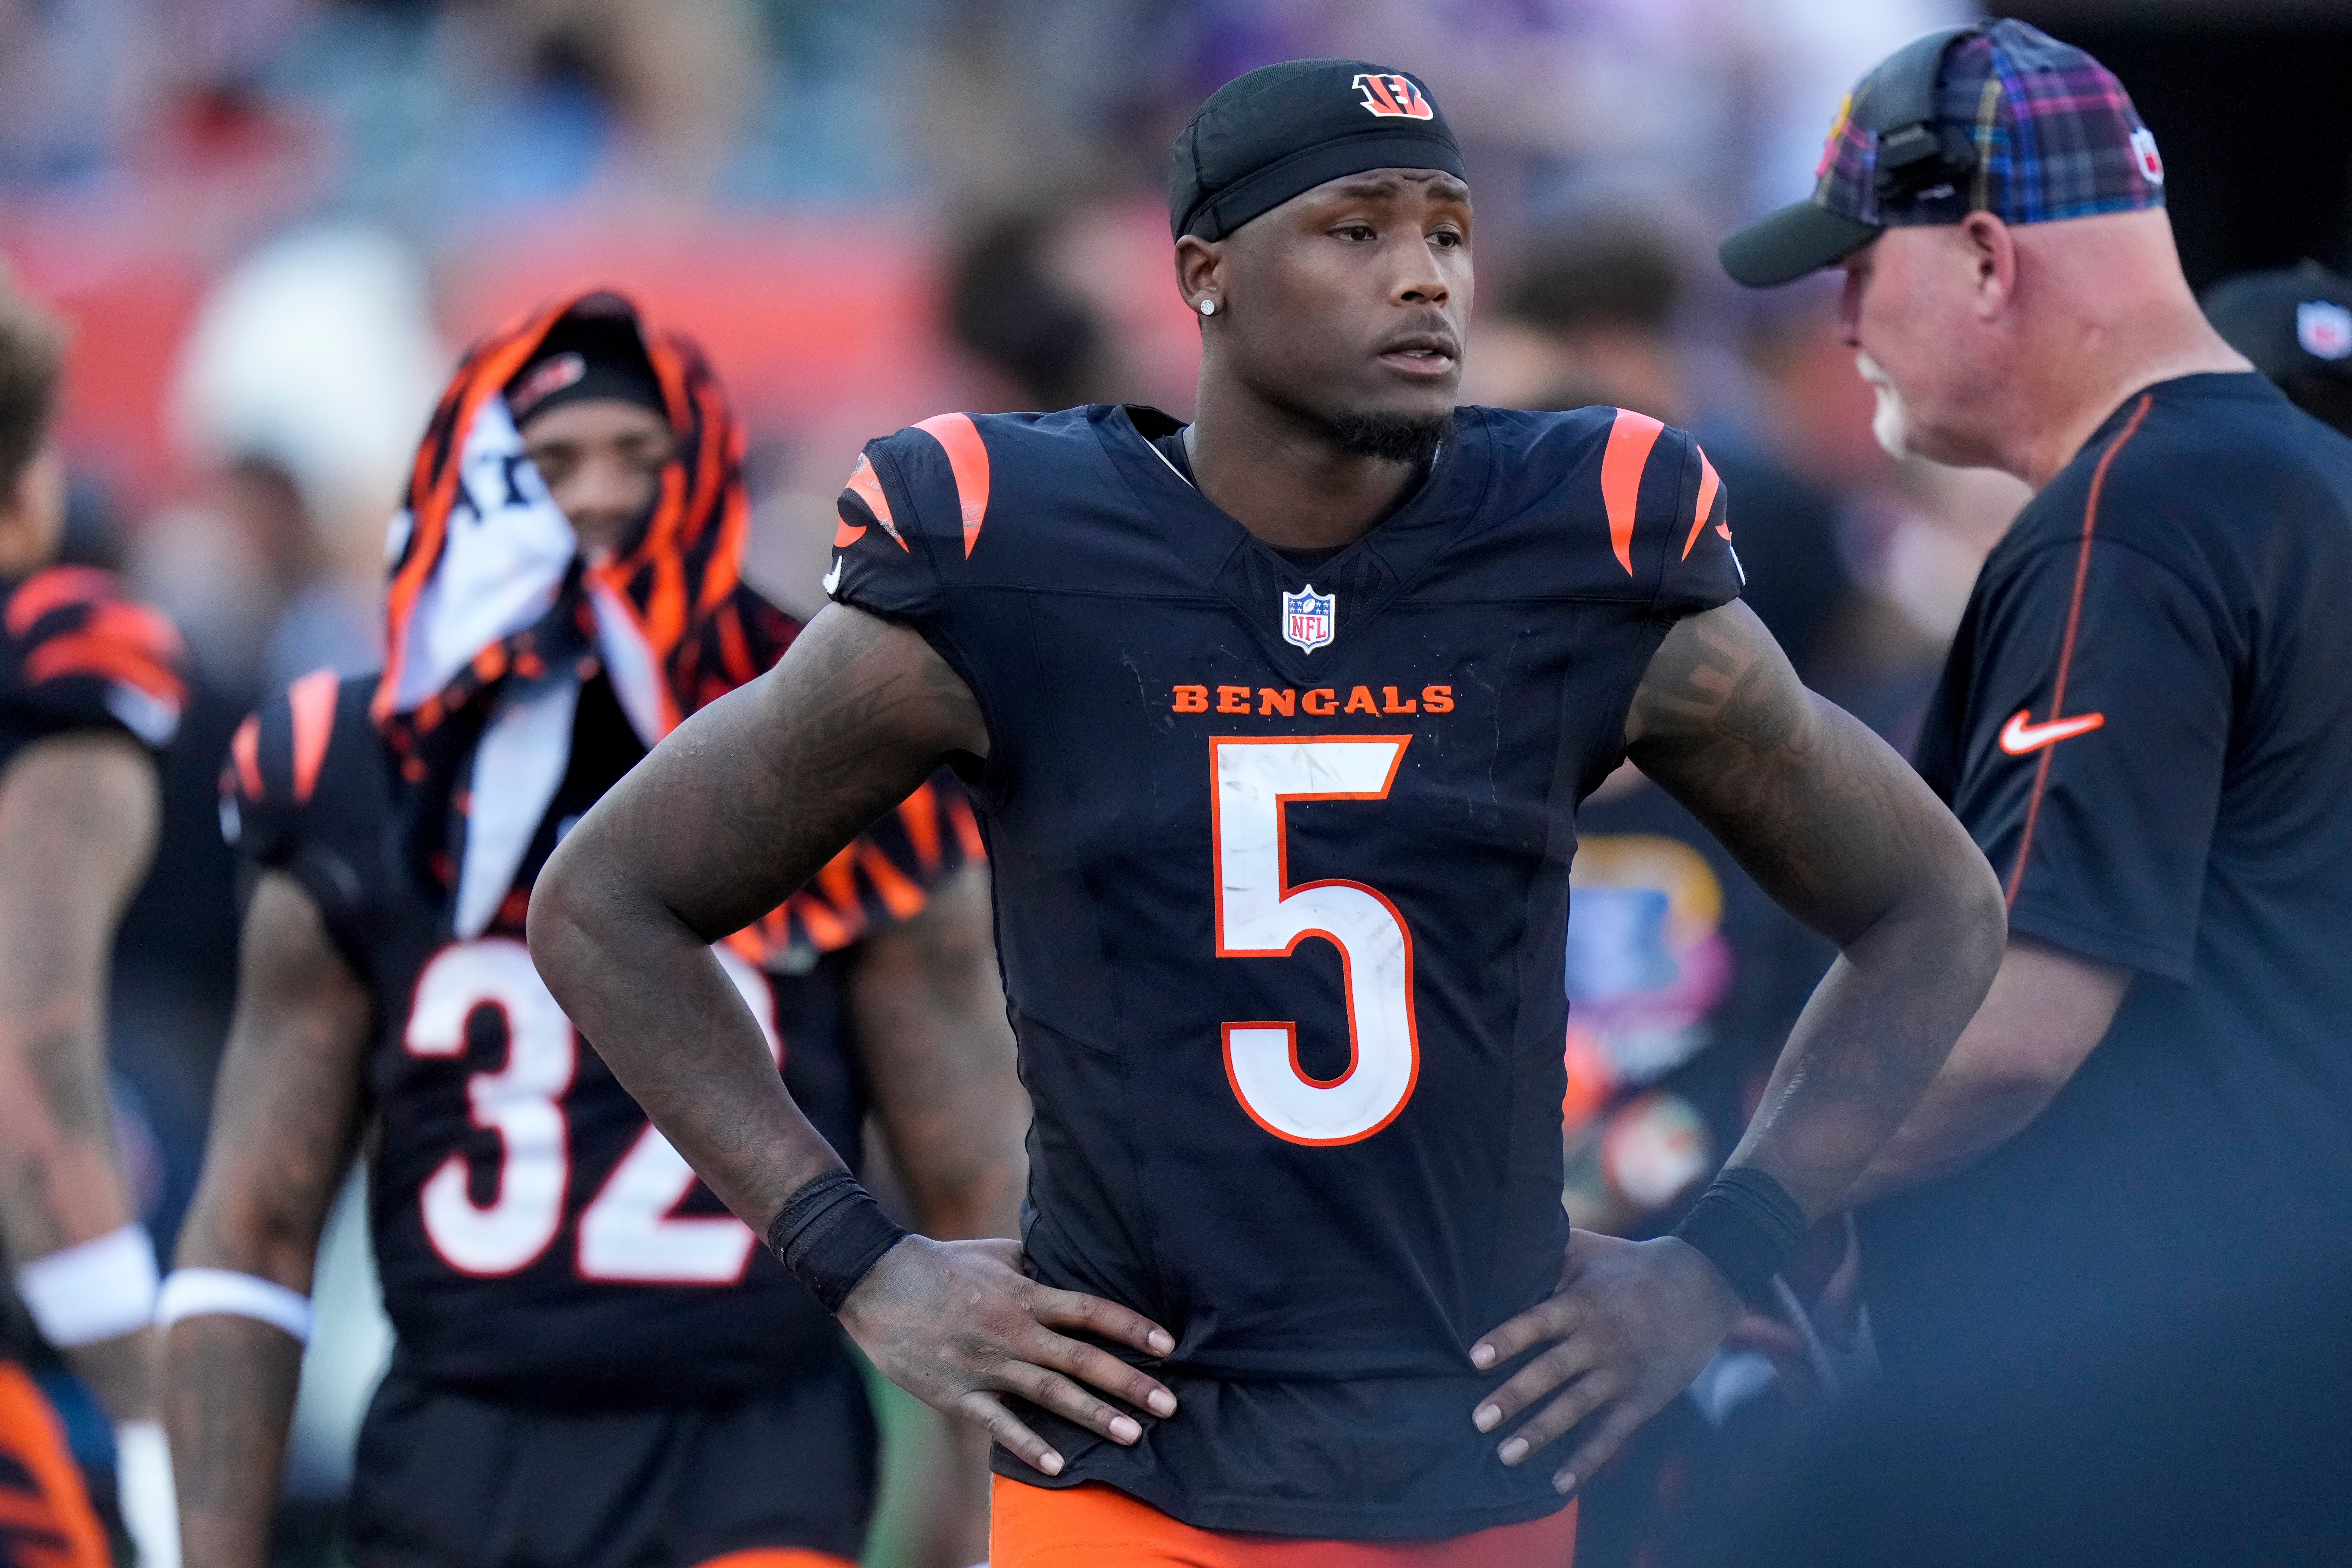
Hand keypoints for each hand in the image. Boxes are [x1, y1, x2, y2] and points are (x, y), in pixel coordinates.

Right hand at [839, 1234, 1178, 1476]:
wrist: (878, 1283)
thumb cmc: (942, 1264)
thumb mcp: (997, 1253)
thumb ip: (1038, 1263)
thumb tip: (1072, 1263)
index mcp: (1024, 1294)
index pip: (1090, 1311)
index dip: (1131, 1327)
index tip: (1167, 1345)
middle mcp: (1013, 1331)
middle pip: (1081, 1359)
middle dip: (1128, 1382)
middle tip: (1170, 1404)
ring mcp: (986, 1365)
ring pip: (1049, 1393)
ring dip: (1093, 1415)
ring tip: (1133, 1435)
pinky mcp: (959, 1394)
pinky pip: (999, 1423)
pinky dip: (1027, 1444)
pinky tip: (1057, 1463)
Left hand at [1469, 1230, 1739, 1494]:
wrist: (1701, 1286)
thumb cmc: (1630, 1265)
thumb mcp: (1587, 1251)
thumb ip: (1546, 1254)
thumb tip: (1495, 1249)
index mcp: (1582, 1303)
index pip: (1538, 1323)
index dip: (1508, 1339)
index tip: (1475, 1358)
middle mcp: (1599, 1341)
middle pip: (1551, 1371)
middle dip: (1515, 1396)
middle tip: (1478, 1420)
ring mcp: (1621, 1374)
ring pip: (1575, 1407)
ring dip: (1540, 1433)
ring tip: (1505, 1455)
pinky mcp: (1642, 1399)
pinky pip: (1611, 1435)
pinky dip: (1586, 1461)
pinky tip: (1559, 1486)